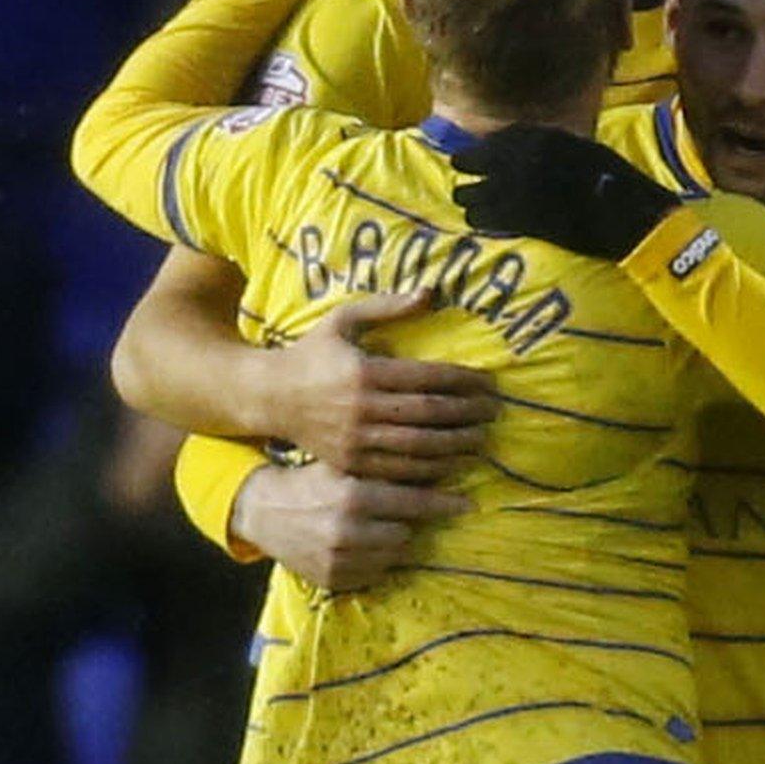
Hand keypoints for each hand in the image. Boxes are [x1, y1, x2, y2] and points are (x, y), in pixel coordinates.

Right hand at [230, 461, 471, 591]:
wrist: (263, 511)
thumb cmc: (312, 481)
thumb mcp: (344, 465)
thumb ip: (386, 468)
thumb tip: (439, 462)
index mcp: (354, 497)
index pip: (414, 504)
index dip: (444, 504)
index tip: (469, 505)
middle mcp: (349, 531)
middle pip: (406, 532)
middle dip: (402, 521)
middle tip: (386, 512)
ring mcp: (340, 560)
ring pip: (392, 554)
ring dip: (389, 541)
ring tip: (367, 527)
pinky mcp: (333, 581)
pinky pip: (373, 572)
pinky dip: (372, 559)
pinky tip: (354, 544)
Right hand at [258, 290, 496, 479]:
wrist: (270, 396)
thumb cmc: (313, 352)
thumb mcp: (343, 319)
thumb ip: (386, 306)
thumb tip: (431, 293)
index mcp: (364, 372)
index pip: (428, 378)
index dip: (464, 381)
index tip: (489, 383)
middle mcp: (361, 408)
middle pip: (429, 415)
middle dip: (468, 414)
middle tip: (494, 412)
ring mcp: (354, 440)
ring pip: (418, 447)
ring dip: (456, 445)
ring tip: (481, 439)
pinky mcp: (349, 463)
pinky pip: (397, 471)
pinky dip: (428, 471)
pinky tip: (451, 464)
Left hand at [453, 124, 679, 258]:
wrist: (634, 217)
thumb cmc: (621, 185)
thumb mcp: (590, 152)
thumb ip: (559, 149)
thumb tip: (535, 154)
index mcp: (552, 138)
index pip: (505, 136)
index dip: (486, 146)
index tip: (475, 151)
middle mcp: (533, 158)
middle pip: (485, 160)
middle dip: (469, 166)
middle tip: (458, 173)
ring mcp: (528, 189)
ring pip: (482, 191)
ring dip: (470, 197)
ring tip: (464, 202)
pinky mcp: (528, 220)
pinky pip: (492, 217)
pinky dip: (481, 219)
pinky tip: (475, 222)